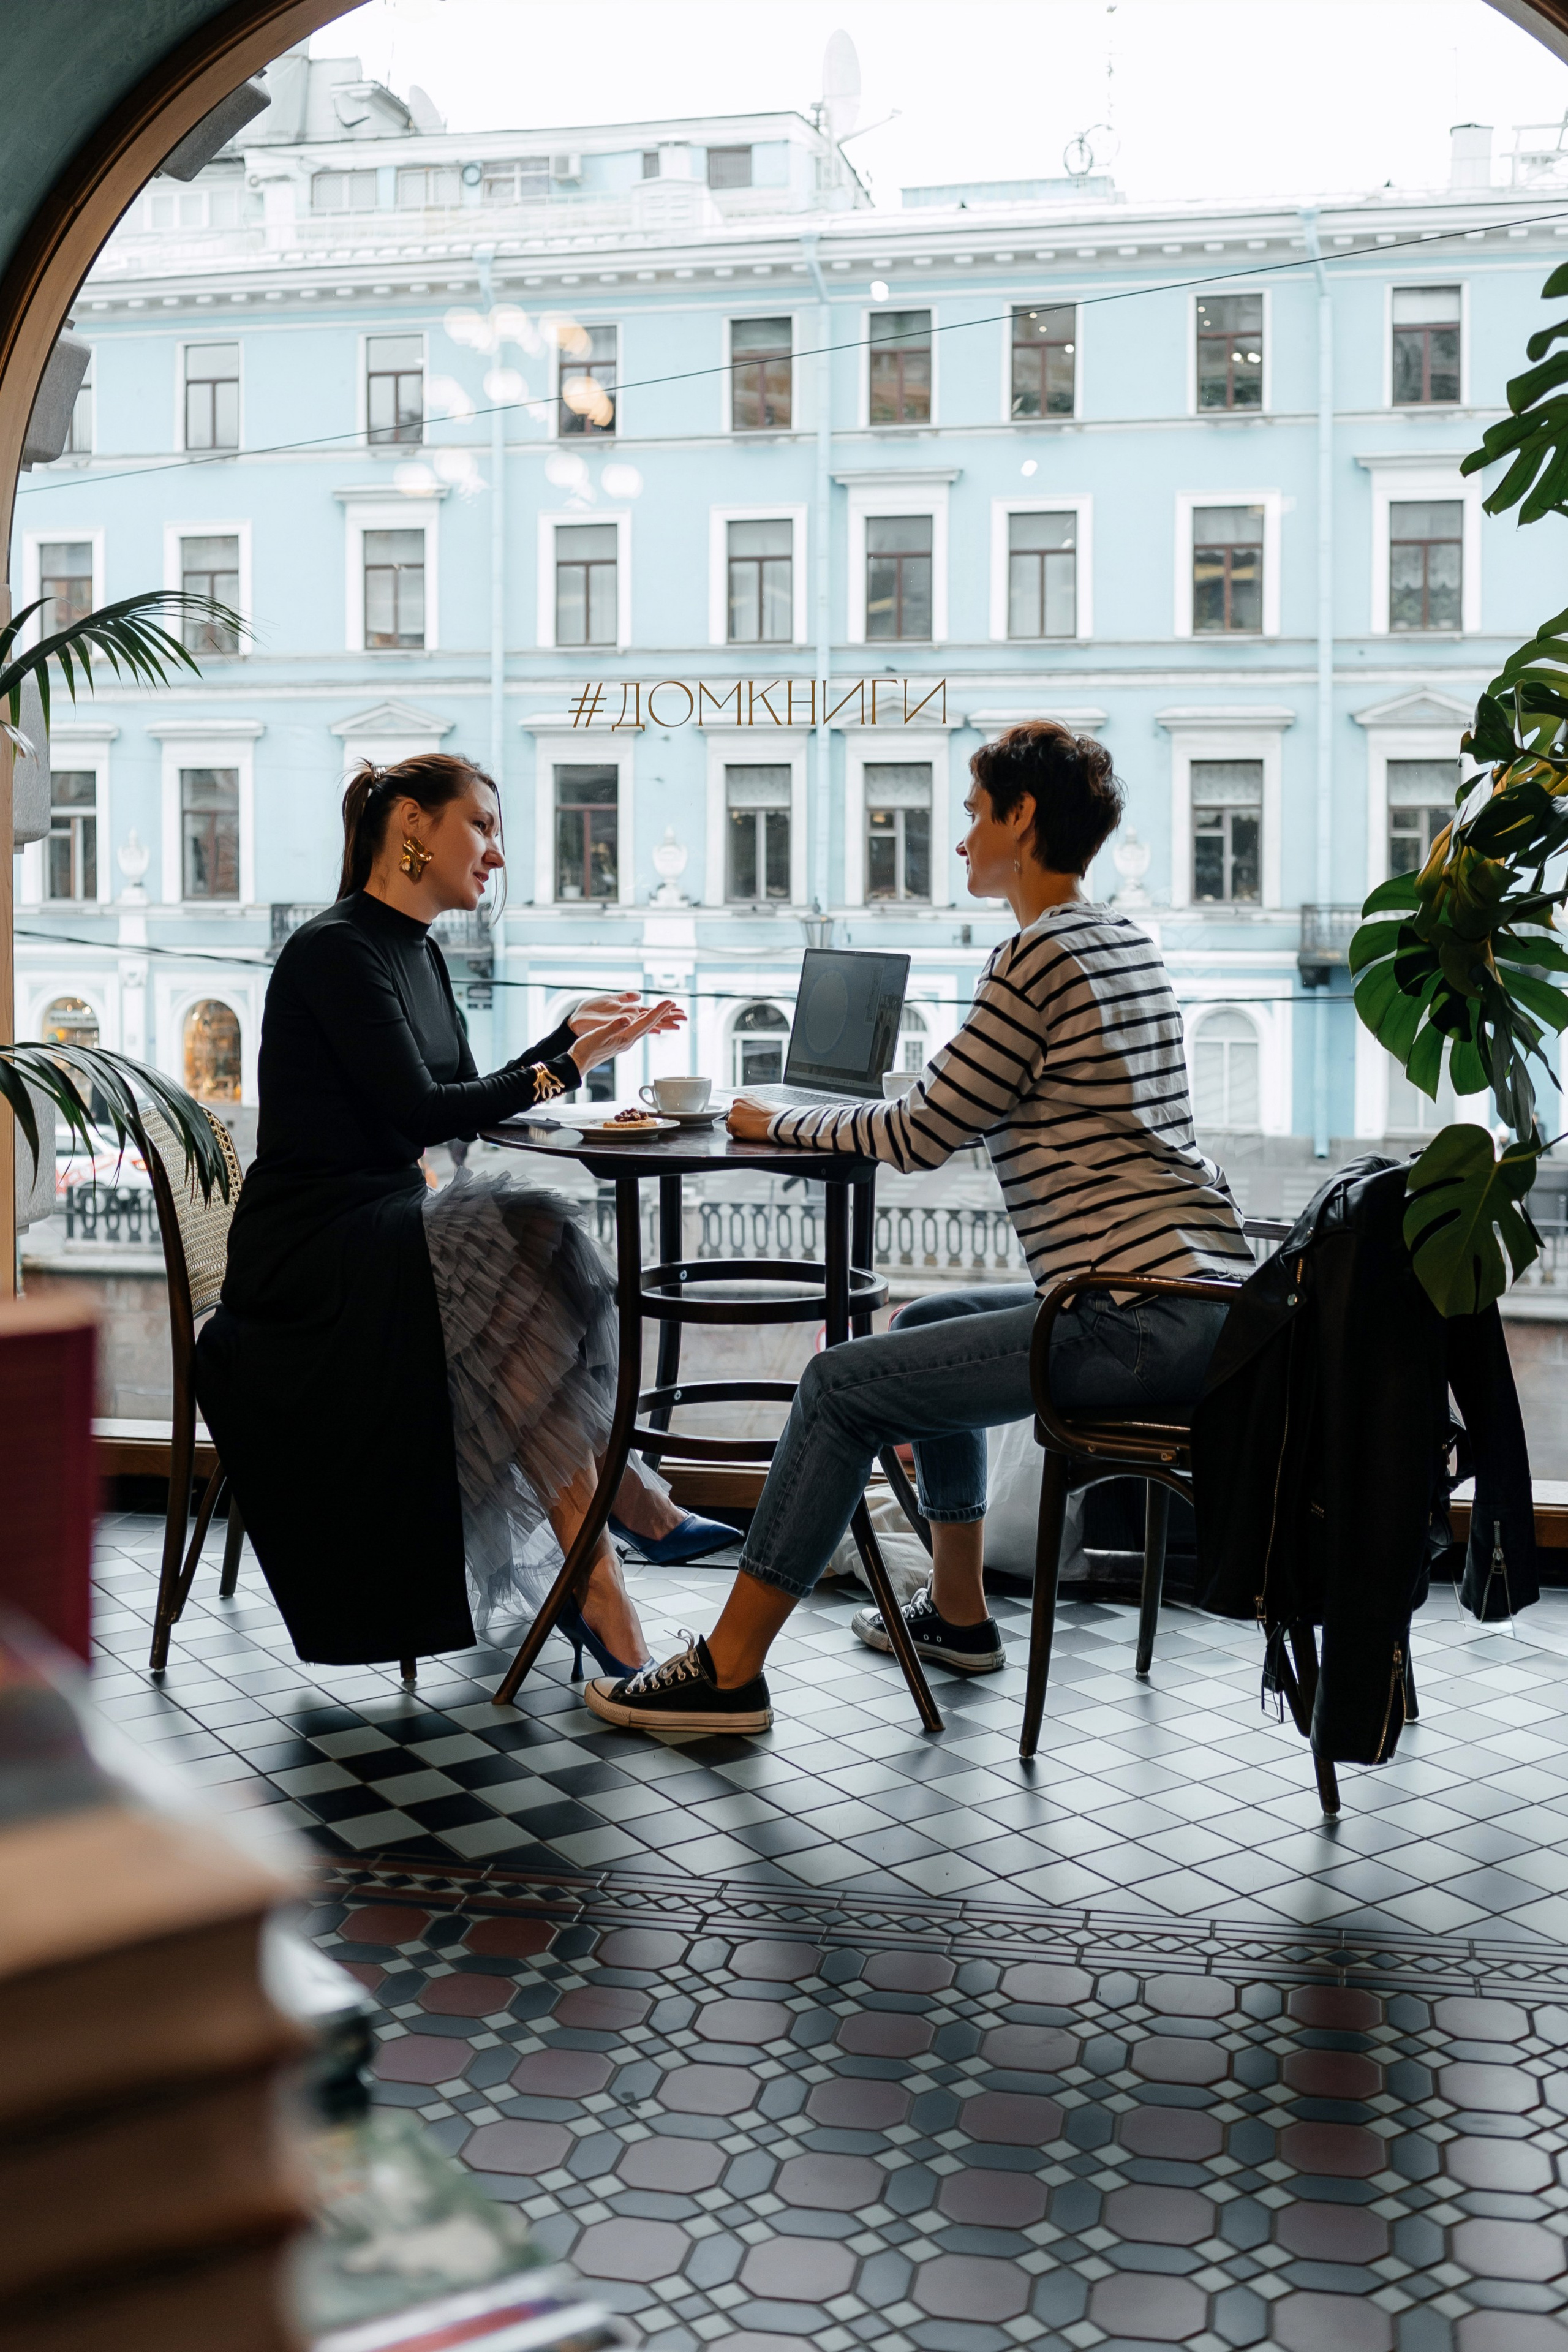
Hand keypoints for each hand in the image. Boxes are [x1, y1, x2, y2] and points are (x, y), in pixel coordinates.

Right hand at [569, 998, 684, 1076]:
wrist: (578, 1063)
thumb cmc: (585, 1050)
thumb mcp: (598, 1035)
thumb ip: (613, 1027)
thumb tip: (627, 1019)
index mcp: (625, 1037)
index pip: (647, 1022)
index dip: (659, 1011)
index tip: (670, 1002)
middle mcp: (628, 1040)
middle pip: (649, 1024)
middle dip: (662, 1013)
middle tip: (672, 1003)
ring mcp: (625, 1042)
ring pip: (644, 1028)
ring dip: (655, 1017)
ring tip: (663, 1010)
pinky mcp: (620, 1042)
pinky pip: (637, 1030)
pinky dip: (643, 1022)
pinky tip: (643, 1020)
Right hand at [726, 1094, 776, 1140]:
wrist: (774, 1122)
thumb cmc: (761, 1130)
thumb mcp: (743, 1136)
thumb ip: (734, 1130)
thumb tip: (733, 1128)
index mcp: (731, 1119)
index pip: (729, 1124)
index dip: (735, 1127)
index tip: (740, 1128)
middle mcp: (734, 1108)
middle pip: (732, 1114)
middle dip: (738, 1118)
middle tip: (747, 1123)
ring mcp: (741, 1100)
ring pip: (737, 1106)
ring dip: (741, 1110)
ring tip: (751, 1116)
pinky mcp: (749, 1095)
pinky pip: (744, 1100)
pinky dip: (747, 1104)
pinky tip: (754, 1110)